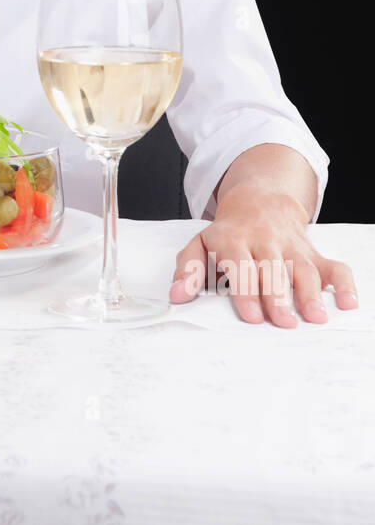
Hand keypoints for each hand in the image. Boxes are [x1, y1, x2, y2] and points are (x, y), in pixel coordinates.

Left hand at [168, 185, 358, 326]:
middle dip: (279, 296)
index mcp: (234, 240)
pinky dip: (344, 283)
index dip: (246, 290)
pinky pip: (334, 266)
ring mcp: (292, 246)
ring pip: (303, 268)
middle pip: (273, 270)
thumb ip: (187, 269)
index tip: (252, 316)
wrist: (259, 201)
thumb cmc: (227, 234)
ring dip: (311, 292)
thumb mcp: (200, 244)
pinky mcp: (313, 252)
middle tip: (283, 323)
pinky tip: (347, 303)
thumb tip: (177, 295)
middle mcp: (265, 241)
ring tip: (315, 317)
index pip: (240, 264)